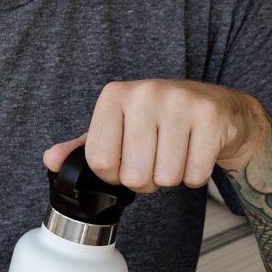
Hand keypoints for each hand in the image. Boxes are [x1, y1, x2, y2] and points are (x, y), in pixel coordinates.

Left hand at [44, 79, 265, 192]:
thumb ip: (84, 147)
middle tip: (158, 156)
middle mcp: (145, 93)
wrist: (220, 109)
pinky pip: (194, 176)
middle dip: (147, 179)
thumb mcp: (119, 128)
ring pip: (165, 178)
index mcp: (115, 95)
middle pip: (132, 175)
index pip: (99, 161)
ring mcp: (180, 102)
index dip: (114, 173)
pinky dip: (195, 176)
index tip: (128, 158)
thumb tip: (51, 160)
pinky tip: (196, 152)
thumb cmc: (163, 122)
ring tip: (178, 153)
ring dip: (172, 177)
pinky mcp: (210, 118)